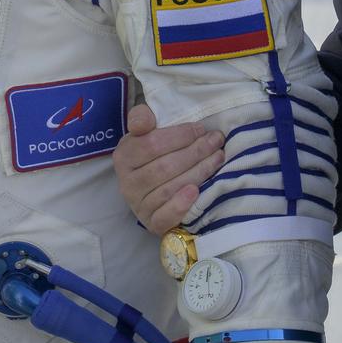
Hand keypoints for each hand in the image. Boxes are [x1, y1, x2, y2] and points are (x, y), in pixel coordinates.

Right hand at [113, 103, 223, 232]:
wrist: (153, 192)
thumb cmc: (153, 157)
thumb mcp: (144, 134)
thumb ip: (142, 119)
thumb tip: (144, 121)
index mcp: (124, 157)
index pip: (152, 144)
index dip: (180, 135)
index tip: (201, 129)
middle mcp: (127, 183)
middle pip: (165, 166)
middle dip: (195, 151)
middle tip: (216, 141)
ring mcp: (139, 206)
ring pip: (170, 188)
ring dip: (198, 172)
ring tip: (218, 158)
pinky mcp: (152, 224)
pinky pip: (165, 217)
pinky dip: (181, 205)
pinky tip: (196, 191)